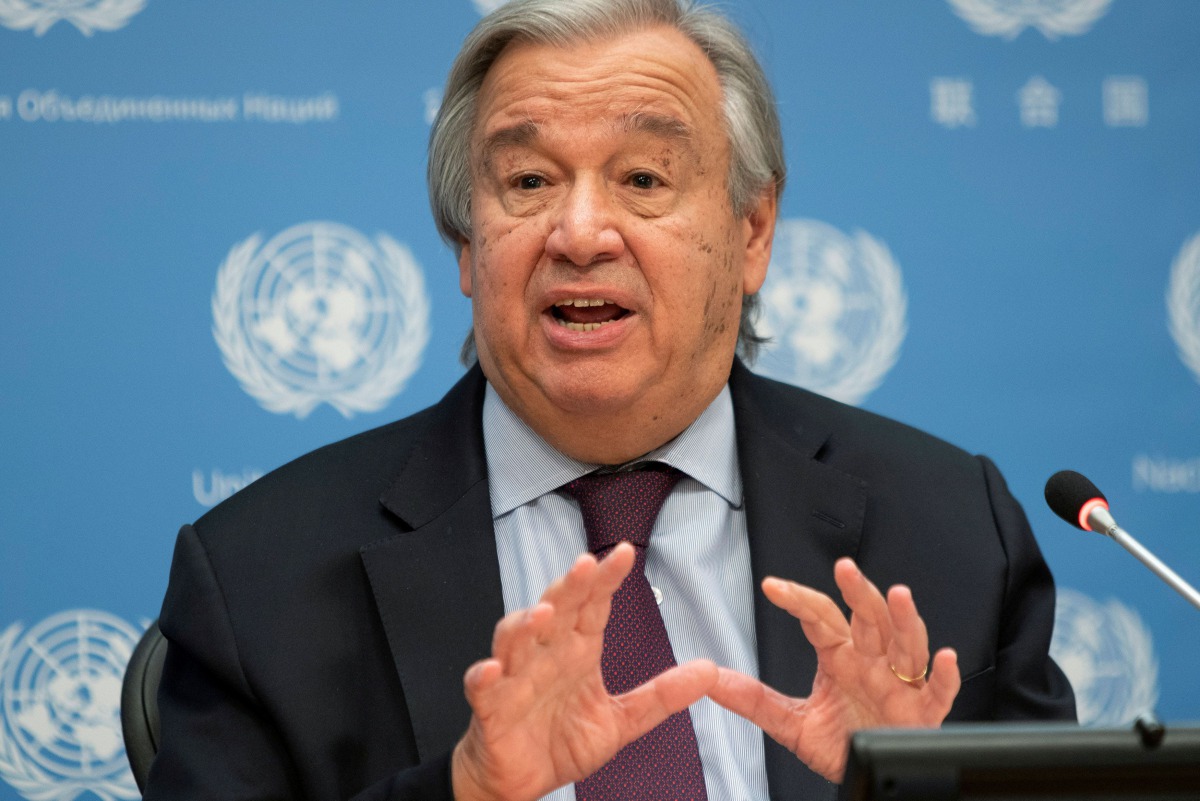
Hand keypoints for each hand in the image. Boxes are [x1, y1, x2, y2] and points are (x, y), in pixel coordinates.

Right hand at [451, 543, 717, 800]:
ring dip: (525, 625)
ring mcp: (516, 678)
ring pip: (516, 639)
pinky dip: (484, 676)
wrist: (519, 781)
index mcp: (577, 651)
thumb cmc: (561, 741)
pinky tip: (493, 669)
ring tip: (542, 615)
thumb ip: (661, 696)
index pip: (592, 605)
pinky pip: (483, 686)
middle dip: (569, 587)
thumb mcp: (621, 721)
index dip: (606, 579)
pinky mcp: (491, 707)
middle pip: (555, 610)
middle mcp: (546, 656)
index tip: (625, 553)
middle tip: (586, 565)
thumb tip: (708, 671)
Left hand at [707, 558, 959, 782]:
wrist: (867, 774)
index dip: (798, 600)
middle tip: (845, 569)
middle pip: (868, 618)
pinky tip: (945, 657)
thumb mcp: (791, 722)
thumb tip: (711, 679)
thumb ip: (754, 700)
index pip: (820, 617)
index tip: (772, 586)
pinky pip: (939, 691)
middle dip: (858, 593)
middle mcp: (872, 661)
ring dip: (904, 620)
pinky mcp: (924, 712)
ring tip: (898, 594)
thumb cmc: (840, 741)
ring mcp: (900, 683)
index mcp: (841, 657)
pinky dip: (945, 675)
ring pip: (906, 644)